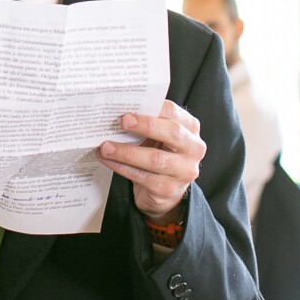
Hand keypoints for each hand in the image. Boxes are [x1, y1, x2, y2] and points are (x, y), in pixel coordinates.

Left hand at [99, 101, 203, 223]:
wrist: (164, 191)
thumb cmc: (159, 155)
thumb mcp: (159, 137)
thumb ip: (147, 123)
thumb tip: (119, 112)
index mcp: (190, 128)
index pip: (174, 112)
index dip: (153, 108)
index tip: (131, 108)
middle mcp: (193, 149)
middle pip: (172, 133)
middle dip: (146, 126)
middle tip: (122, 121)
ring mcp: (184, 171)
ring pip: (156, 159)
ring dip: (127, 152)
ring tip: (106, 147)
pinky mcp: (169, 189)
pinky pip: (143, 177)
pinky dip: (122, 167)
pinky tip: (108, 161)